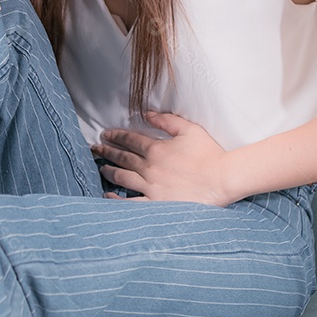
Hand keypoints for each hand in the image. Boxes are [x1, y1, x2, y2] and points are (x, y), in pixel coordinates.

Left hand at [91, 111, 235, 205]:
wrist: (222, 180)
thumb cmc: (209, 154)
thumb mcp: (189, 129)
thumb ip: (166, 120)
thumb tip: (147, 113)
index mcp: (156, 149)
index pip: (129, 140)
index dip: (115, 136)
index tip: (105, 134)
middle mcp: (149, 167)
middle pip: (122, 157)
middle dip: (106, 151)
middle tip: (95, 148)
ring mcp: (150, 186)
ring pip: (122, 177)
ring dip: (108, 170)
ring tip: (101, 167)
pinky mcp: (155, 203)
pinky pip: (130, 202)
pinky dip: (116, 199)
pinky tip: (108, 195)